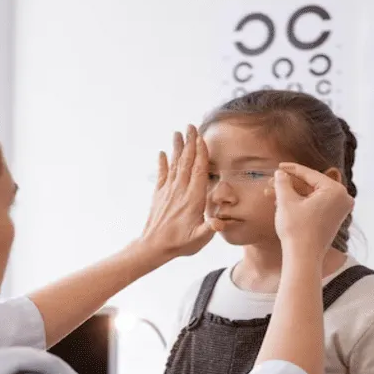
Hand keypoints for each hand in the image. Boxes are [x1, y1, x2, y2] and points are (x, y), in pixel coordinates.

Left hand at [140, 125, 218, 259]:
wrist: (154, 247)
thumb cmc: (180, 244)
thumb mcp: (199, 239)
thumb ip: (211, 229)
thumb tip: (220, 222)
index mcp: (193, 199)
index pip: (199, 171)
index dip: (201, 154)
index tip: (201, 138)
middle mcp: (180, 191)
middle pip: (187, 162)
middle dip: (190, 143)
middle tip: (191, 126)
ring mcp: (168, 192)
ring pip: (175, 165)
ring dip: (177, 148)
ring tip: (178, 132)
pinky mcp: (159, 195)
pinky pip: (162, 175)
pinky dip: (162, 163)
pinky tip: (162, 153)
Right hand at [272, 162, 353, 255]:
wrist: (303, 257)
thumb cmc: (297, 229)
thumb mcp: (286, 201)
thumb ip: (283, 182)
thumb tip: (280, 173)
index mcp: (336, 191)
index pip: (310, 174)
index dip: (291, 169)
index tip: (278, 166)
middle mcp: (342, 198)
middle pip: (311, 184)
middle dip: (289, 184)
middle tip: (272, 181)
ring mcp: (339, 209)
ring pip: (311, 195)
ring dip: (291, 194)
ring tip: (271, 193)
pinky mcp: (333, 218)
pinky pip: (315, 204)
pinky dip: (300, 202)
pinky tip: (281, 202)